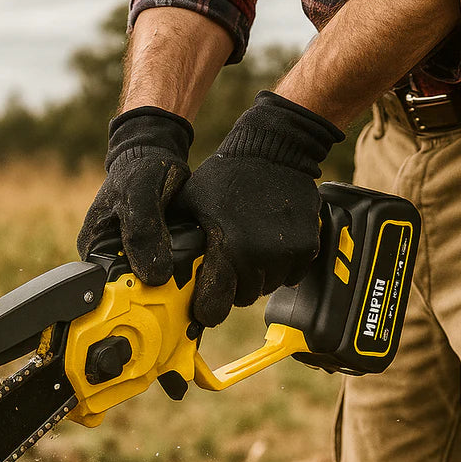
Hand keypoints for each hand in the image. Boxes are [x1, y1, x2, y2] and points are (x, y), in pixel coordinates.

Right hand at [77, 107, 192, 285]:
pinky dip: (179, 279)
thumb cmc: (140, 168)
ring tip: (190, 291)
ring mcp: (131, 257)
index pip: (107, 289)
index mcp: (94, 248)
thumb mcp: (139, 195)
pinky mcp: (151, 254)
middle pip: (130, 293)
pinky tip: (194, 279)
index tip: (157, 305)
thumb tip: (154, 276)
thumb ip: (144, 231)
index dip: (130, 301)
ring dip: (170, 291)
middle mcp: (110, 257)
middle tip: (181, 300)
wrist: (157, 152)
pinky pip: (164, 275)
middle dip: (154, 299)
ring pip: (149, 287)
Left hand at [174, 91, 343, 326]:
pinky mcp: (308, 248)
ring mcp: (287, 253)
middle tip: (229, 262)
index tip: (204, 309)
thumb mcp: (189, 202)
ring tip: (250, 247)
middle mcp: (259, 254)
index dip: (208, 310)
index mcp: (227, 246)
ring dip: (258, 276)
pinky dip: (281, 267)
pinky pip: (291, 276)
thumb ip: (172, 237)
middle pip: (243, 298)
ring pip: (267, 288)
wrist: (274, 152)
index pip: (216, 303)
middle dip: (233, 286)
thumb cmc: (225, 178)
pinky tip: (271, 244)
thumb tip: (153, 270)